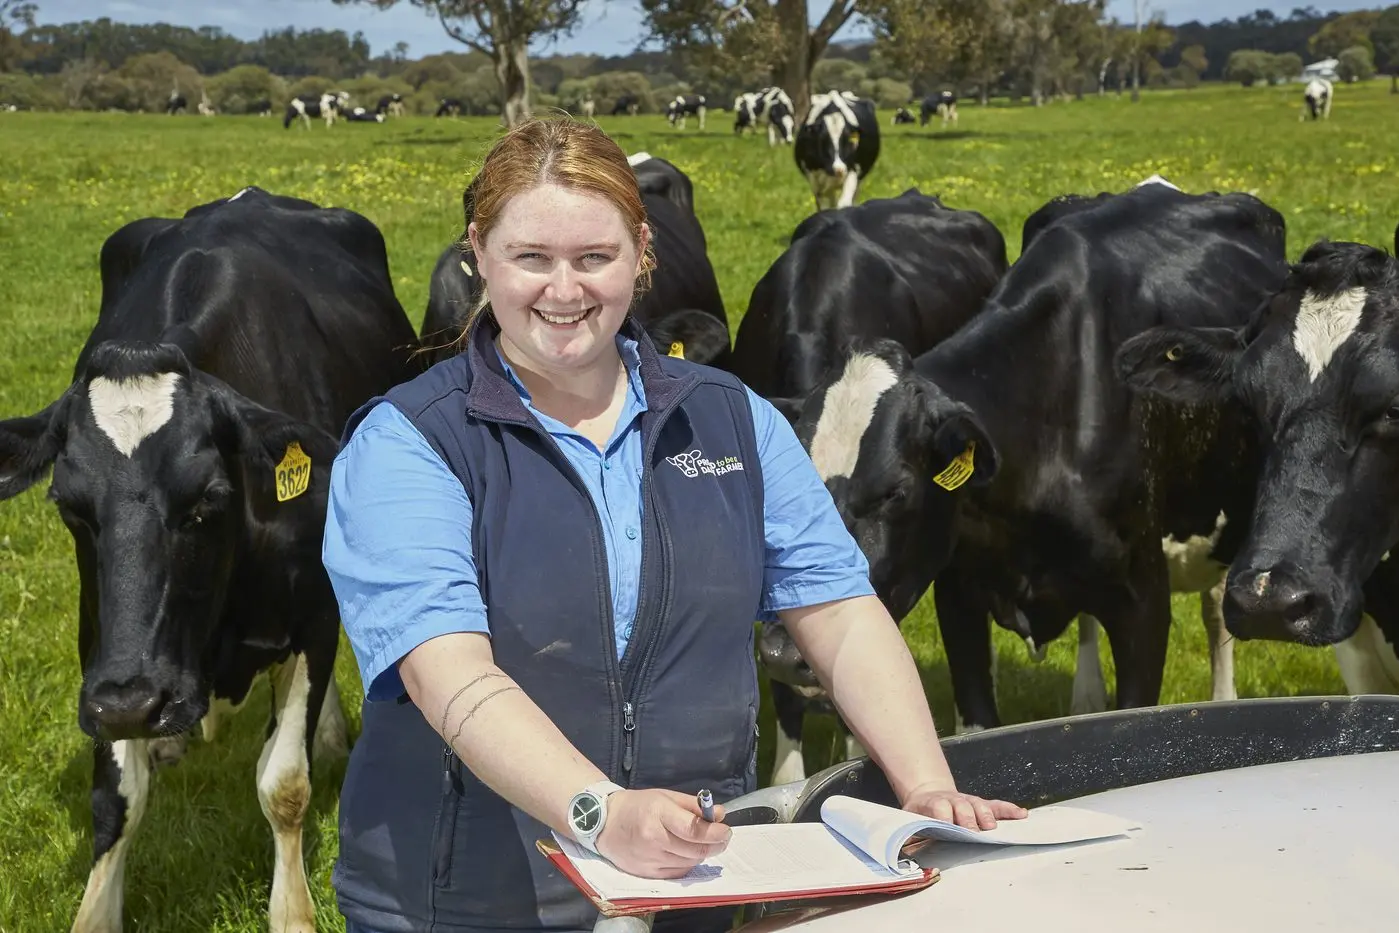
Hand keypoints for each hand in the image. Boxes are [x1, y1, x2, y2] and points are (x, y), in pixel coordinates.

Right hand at [594, 788, 731, 878]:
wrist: (605, 824)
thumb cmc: (638, 806)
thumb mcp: (665, 796)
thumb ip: (694, 806)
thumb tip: (721, 814)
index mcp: (658, 814)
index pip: (694, 830)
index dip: (715, 832)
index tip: (726, 830)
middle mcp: (654, 839)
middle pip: (696, 850)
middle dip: (716, 845)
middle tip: (722, 837)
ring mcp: (650, 860)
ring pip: (690, 863)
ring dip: (702, 854)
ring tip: (701, 842)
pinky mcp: (647, 874)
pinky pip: (678, 873)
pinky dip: (688, 863)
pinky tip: (685, 852)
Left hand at [902, 783, 1027, 830]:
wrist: (927, 794)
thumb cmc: (920, 813)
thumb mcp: (908, 819)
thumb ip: (906, 835)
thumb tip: (900, 853)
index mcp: (935, 804)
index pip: (941, 810)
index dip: (945, 819)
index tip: (949, 830)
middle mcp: (954, 801)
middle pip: (964, 808)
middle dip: (969, 821)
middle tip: (975, 834)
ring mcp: (969, 801)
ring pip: (981, 806)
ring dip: (988, 816)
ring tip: (994, 828)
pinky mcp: (981, 804)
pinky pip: (997, 806)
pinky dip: (1009, 810)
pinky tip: (1021, 814)